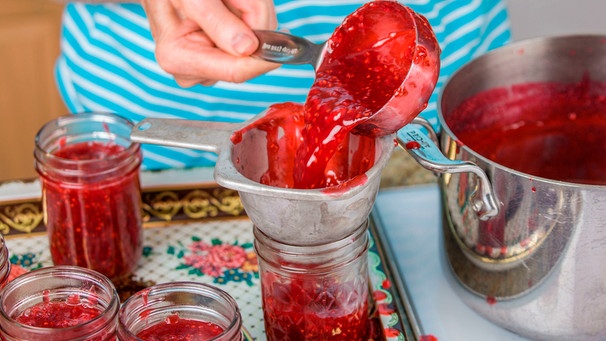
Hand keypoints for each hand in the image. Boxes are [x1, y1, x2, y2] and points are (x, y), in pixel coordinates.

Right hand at [141, 0, 278, 86]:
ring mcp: (208, 66)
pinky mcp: (220, 58)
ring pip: (252, 49)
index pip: (236, 70)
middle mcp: (193, 70)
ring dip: (251, 18)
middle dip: (253, 24)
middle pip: (247, 59)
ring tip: (227, 0)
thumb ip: (218, 21)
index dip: (265, 56)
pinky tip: (230, 7)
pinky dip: (248, 20)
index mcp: (179, 57)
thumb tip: (246, 48)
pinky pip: (249, 44)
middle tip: (238, 1)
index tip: (287, 42)